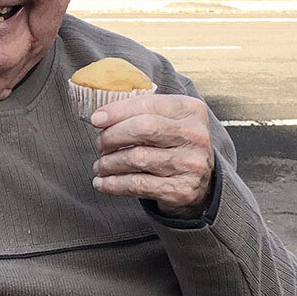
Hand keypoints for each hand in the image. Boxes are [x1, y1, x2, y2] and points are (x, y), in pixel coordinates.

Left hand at [91, 94, 214, 218]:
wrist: (201, 183)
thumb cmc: (172, 144)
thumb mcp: (165, 120)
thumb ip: (137, 112)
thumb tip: (99, 117)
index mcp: (190, 110)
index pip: (147, 105)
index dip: (116, 111)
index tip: (95, 119)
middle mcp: (195, 136)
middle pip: (142, 128)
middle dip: (112, 136)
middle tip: (99, 145)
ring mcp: (191, 164)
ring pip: (136, 159)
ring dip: (108, 163)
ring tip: (100, 165)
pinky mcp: (182, 190)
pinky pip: (138, 185)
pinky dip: (113, 184)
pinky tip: (102, 183)